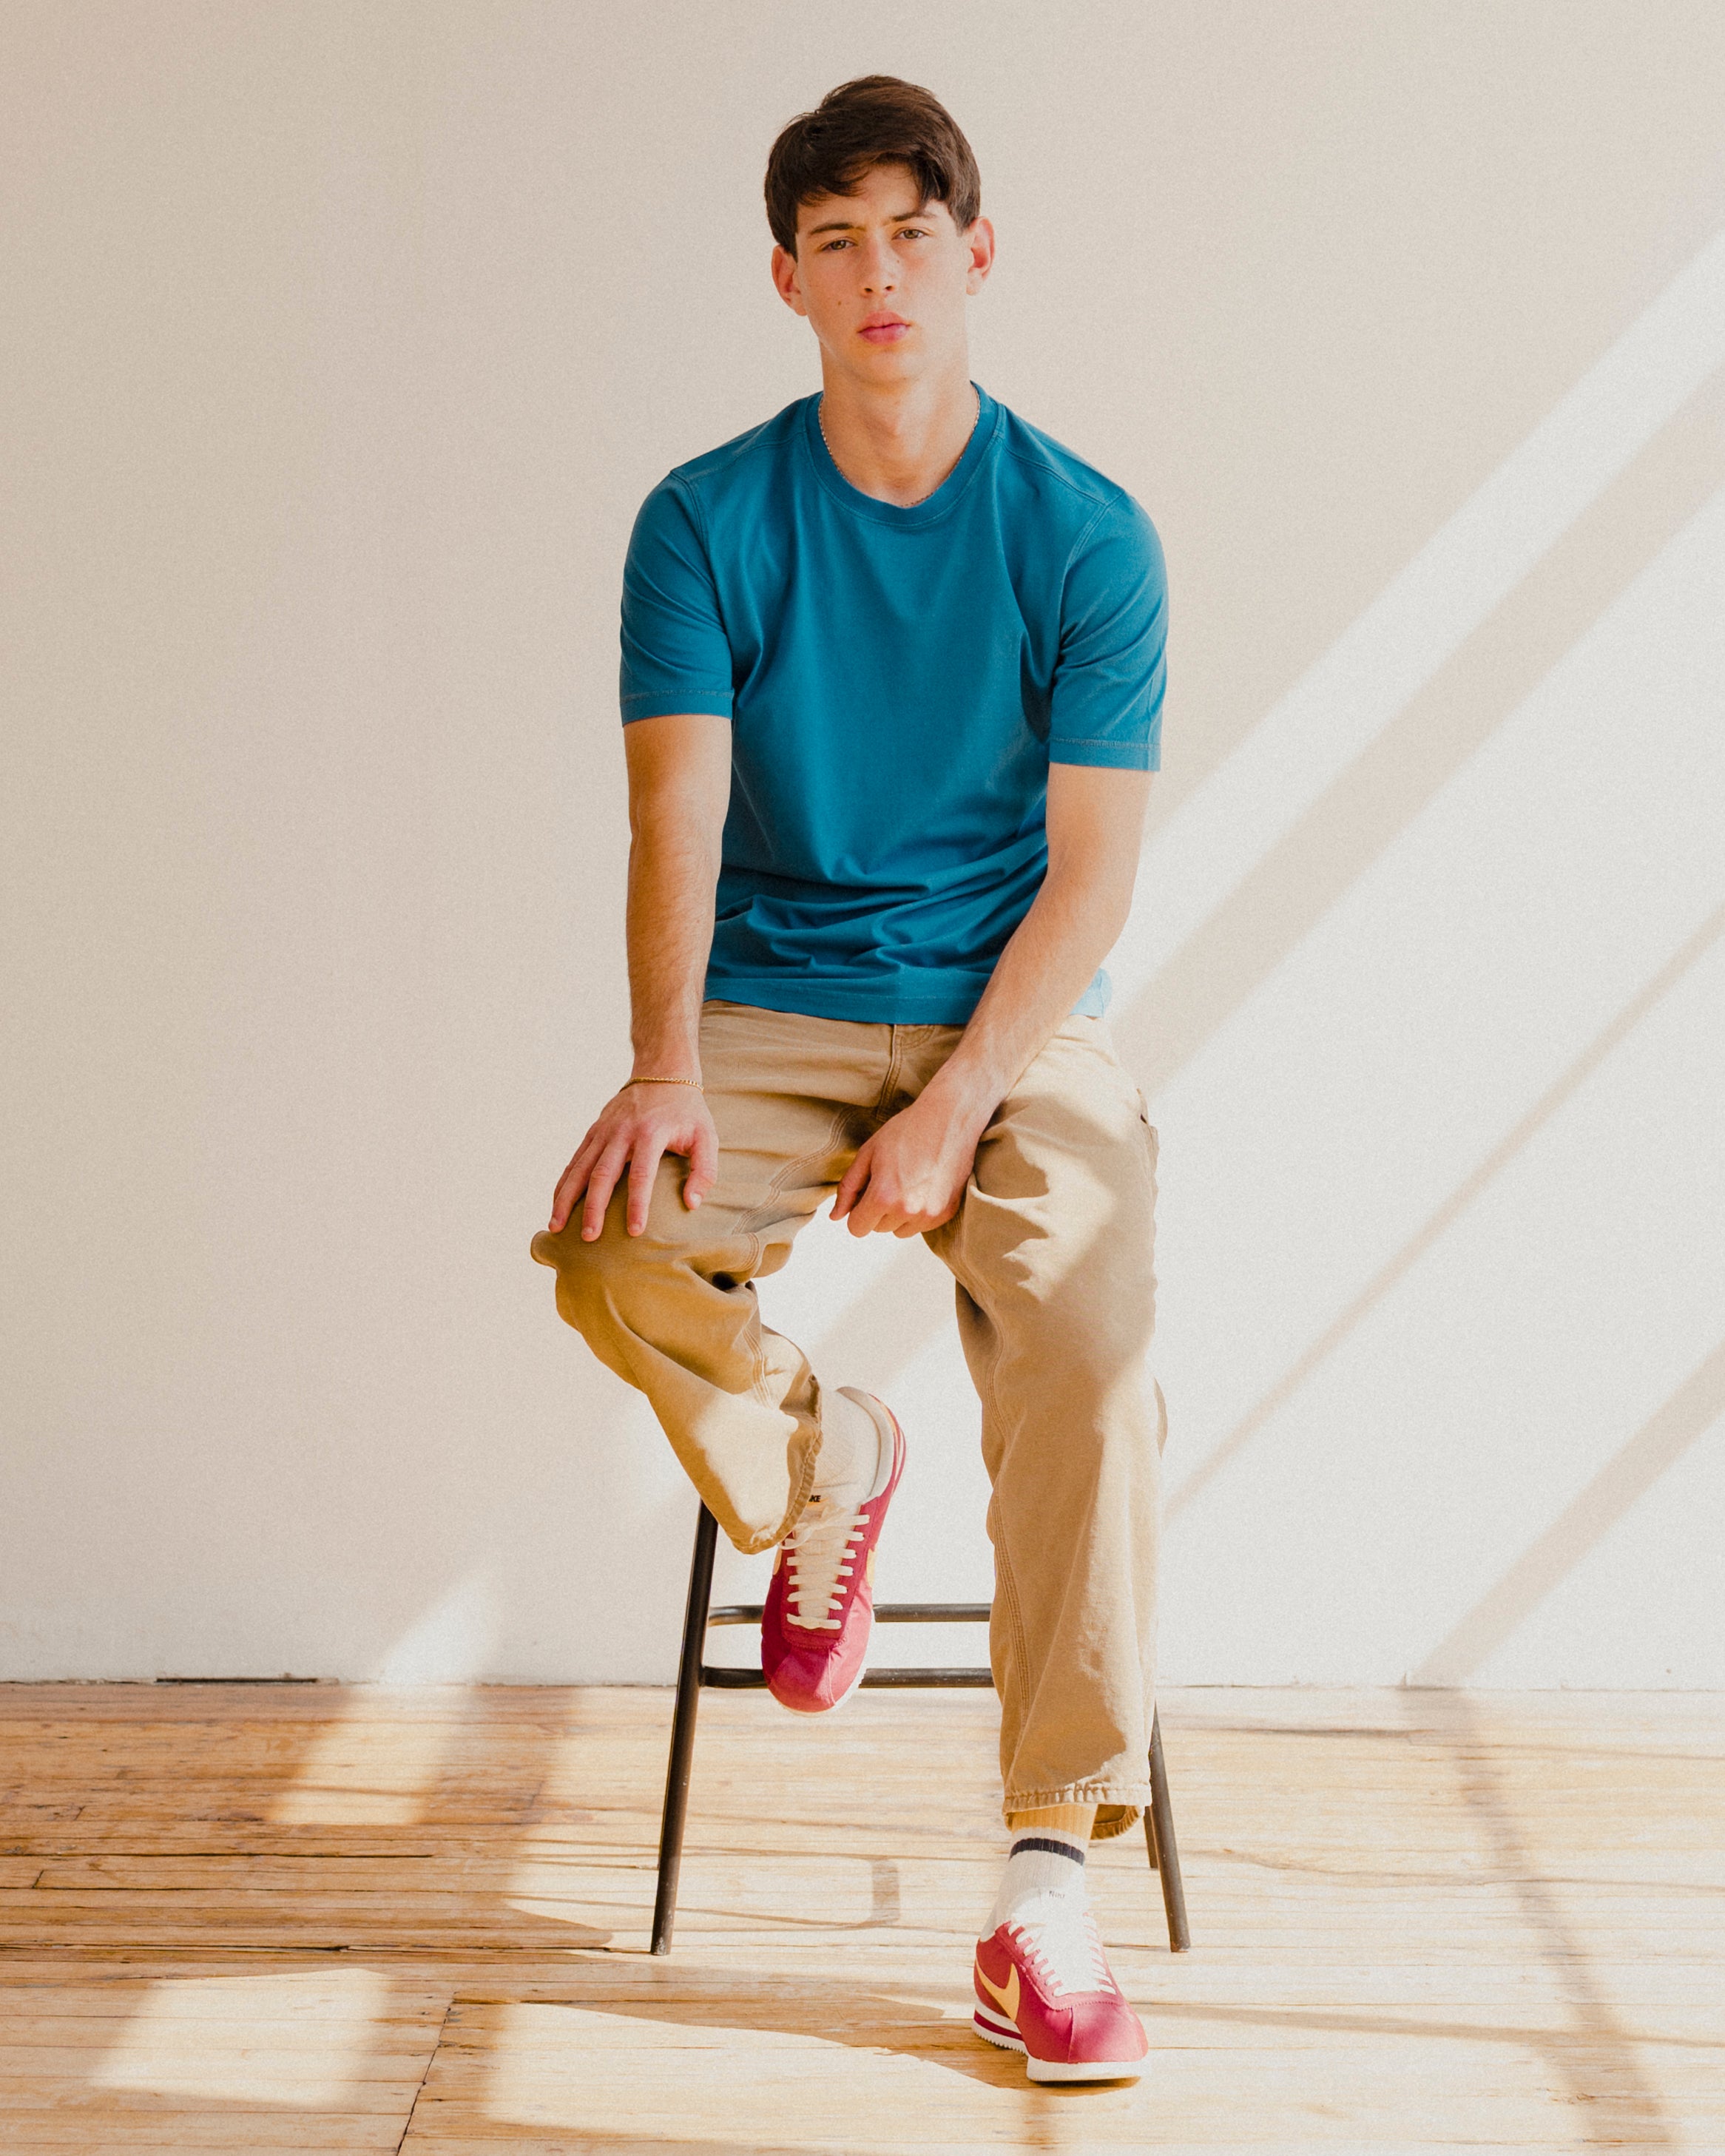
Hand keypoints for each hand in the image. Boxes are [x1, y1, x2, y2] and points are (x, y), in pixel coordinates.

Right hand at [549, 1084, 717, 1240]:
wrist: (662, 1072)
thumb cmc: (688, 1112)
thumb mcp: (707, 1137)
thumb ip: (704, 1171)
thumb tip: (691, 1204)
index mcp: (651, 1134)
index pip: (641, 1175)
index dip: (637, 1204)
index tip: (634, 1231)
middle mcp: (622, 1132)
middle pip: (603, 1174)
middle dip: (593, 1208)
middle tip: (589, 1237)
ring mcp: (604, 1131)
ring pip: (580, 1168)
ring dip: (567, 1198)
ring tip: (556, 1226)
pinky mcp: (594, 1131)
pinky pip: (574, 1160)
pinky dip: (563, 1183)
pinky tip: (556, 1204)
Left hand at [831, 1091, 984, 1238]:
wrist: (949, 1118)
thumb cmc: (906, 1131)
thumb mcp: (868, 1154)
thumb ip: (848, 1188)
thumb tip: (836, 1216)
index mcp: (883, 1196)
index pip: (856, 1228)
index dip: (857, 1211)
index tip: (866, 1193)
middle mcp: (908, 1211)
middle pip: (878, 1228)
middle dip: (878, 1210)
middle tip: (890, 1179)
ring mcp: (930, 1214)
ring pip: (900, 1230)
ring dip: (898, 1215)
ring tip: (907, 1183)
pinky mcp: (946, 1213)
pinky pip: (921, 1226)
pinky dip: (918, 1213)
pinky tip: (923, 1186)